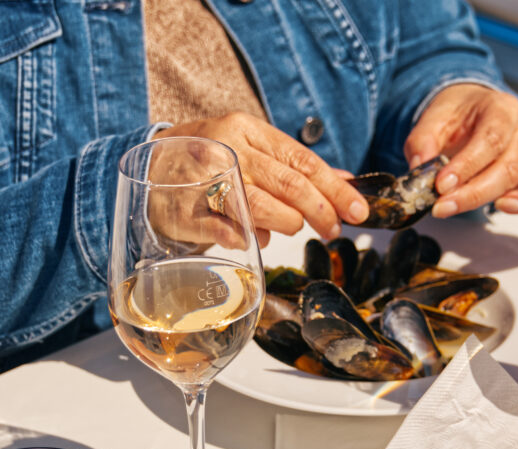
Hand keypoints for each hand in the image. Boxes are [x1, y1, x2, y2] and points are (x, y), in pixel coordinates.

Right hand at [152, 112, 369, 245]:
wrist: (148, 167)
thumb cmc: (211, 160)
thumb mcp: (252, 150)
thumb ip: (295, 166)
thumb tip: (346, 181)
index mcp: (248, 130)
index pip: (303, 160)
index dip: (335, 189)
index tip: (358, 211)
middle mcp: (227, 150)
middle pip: (287, 183)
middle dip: (320, 211)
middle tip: (334, 230)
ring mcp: (202, 180)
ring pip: (259, 207)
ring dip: (285, 224)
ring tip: (291, 228)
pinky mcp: (184, 211)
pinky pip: (225, 232)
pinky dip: (246, 239)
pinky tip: (252, 239)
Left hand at [404, 84, 517, 215]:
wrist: (474, 109)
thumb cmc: (459, 114)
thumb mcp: (434, 118)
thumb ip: (423, 141)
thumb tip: (419, 167)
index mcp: (501, 109)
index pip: (491, 139)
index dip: (467, 166)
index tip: (442, 185)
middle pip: (509, 165)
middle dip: (474, 192)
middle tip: (442, 206)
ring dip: (493, 199)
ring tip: (462, 208)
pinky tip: (503, 207)